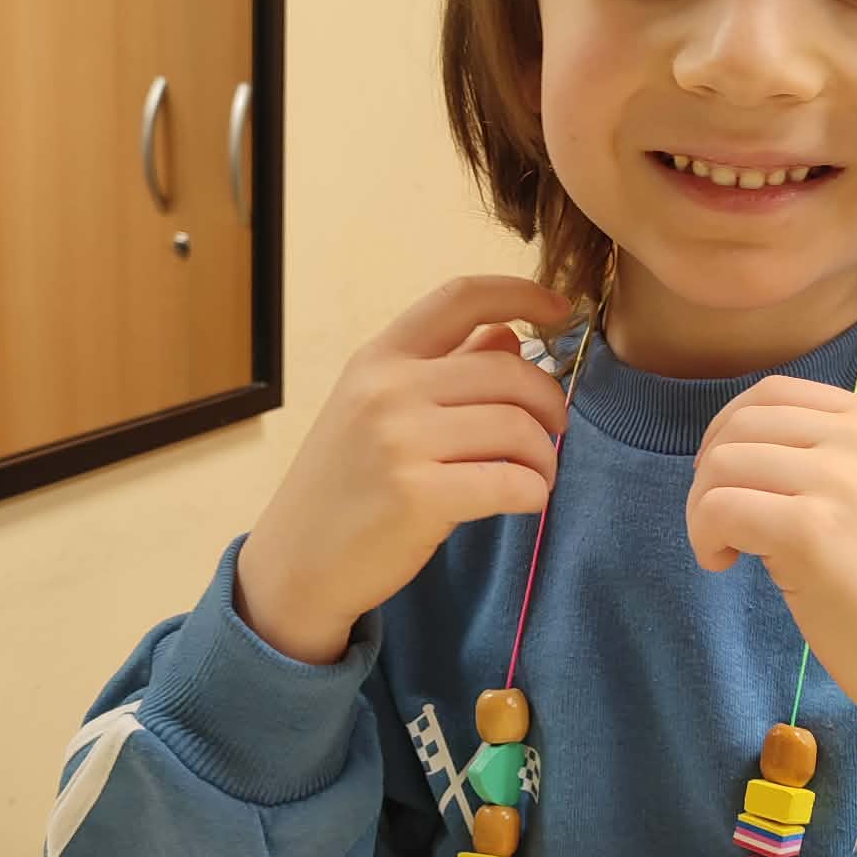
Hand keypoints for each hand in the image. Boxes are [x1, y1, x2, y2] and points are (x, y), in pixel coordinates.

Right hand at [234, 276, 571, 661]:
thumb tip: (510, 333)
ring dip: (545, 456)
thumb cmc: (346, 485)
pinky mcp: (418, 496)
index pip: (460, 298)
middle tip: (555, 431)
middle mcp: (388, 388)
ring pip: (518, 427)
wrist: (296, 562)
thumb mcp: (379, 410)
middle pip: (509, 369)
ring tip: (538, 476)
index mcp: (379, 358)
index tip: (560, 309)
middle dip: (550, 401)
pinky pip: (511, 482)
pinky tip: (528, 501)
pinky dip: (535, 493)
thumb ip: (445, 367)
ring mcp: (400, 440)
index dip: (521, 294)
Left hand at [687, 378, 856, 722]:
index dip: (729, 431)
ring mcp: (840, 481)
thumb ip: (825, 457)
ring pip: (722, 464)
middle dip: (710, 473)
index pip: (775, 393)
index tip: (726, 479)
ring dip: (702, 509)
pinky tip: (724, 564)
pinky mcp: (811, 531)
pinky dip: (703, 536)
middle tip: (718, 523)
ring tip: (724, 549)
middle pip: (741, 424)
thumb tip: (733, 445)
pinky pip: (718, 509)